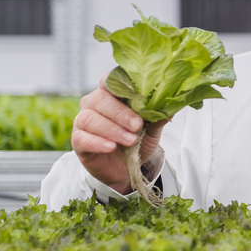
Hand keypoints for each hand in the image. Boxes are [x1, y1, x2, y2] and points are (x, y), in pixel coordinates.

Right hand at [71, 74, 167, 193]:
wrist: (125, 169)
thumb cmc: (135, 143)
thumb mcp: (151, 131)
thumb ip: (157, 119)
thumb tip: (172, 108)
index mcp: (111, 96)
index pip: (109, 81)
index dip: (120, 85)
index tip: (137, 96)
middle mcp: (93, 105)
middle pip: (99, 99)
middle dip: (120, 112)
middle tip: (137, 125)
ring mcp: (83, 122)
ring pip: (89, 118)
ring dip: (112, 129)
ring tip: (130, 140)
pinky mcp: (78, 141)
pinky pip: (82, 138)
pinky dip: (98, 142)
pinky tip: (111, 147)